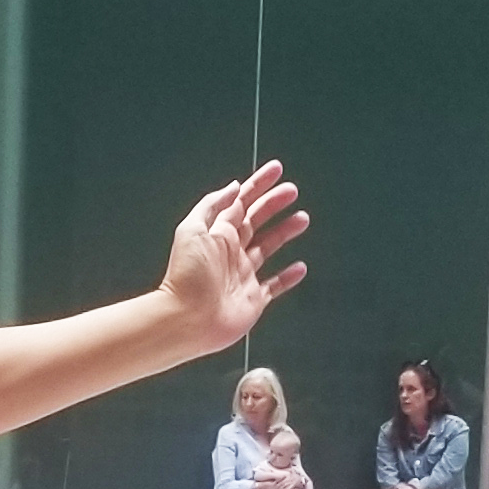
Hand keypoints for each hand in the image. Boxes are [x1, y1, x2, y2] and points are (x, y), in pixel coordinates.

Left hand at [162, 162, 307, 349]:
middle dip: (274, 203)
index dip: (259, 184)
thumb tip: (233, 187)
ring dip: (285, 232)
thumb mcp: (193, 229)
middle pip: (257, 220)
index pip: (242, 202)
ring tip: (302, 218)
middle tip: (292, 190)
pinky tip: (300, 268)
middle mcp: (231, 252)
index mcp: (218, 234)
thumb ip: (213, 205)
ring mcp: (243, 275)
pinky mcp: (252, 300)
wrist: (187, 319)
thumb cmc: (186, 276)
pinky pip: (274, 286)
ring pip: (269, 247)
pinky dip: (288, 278)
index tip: (275, 170)